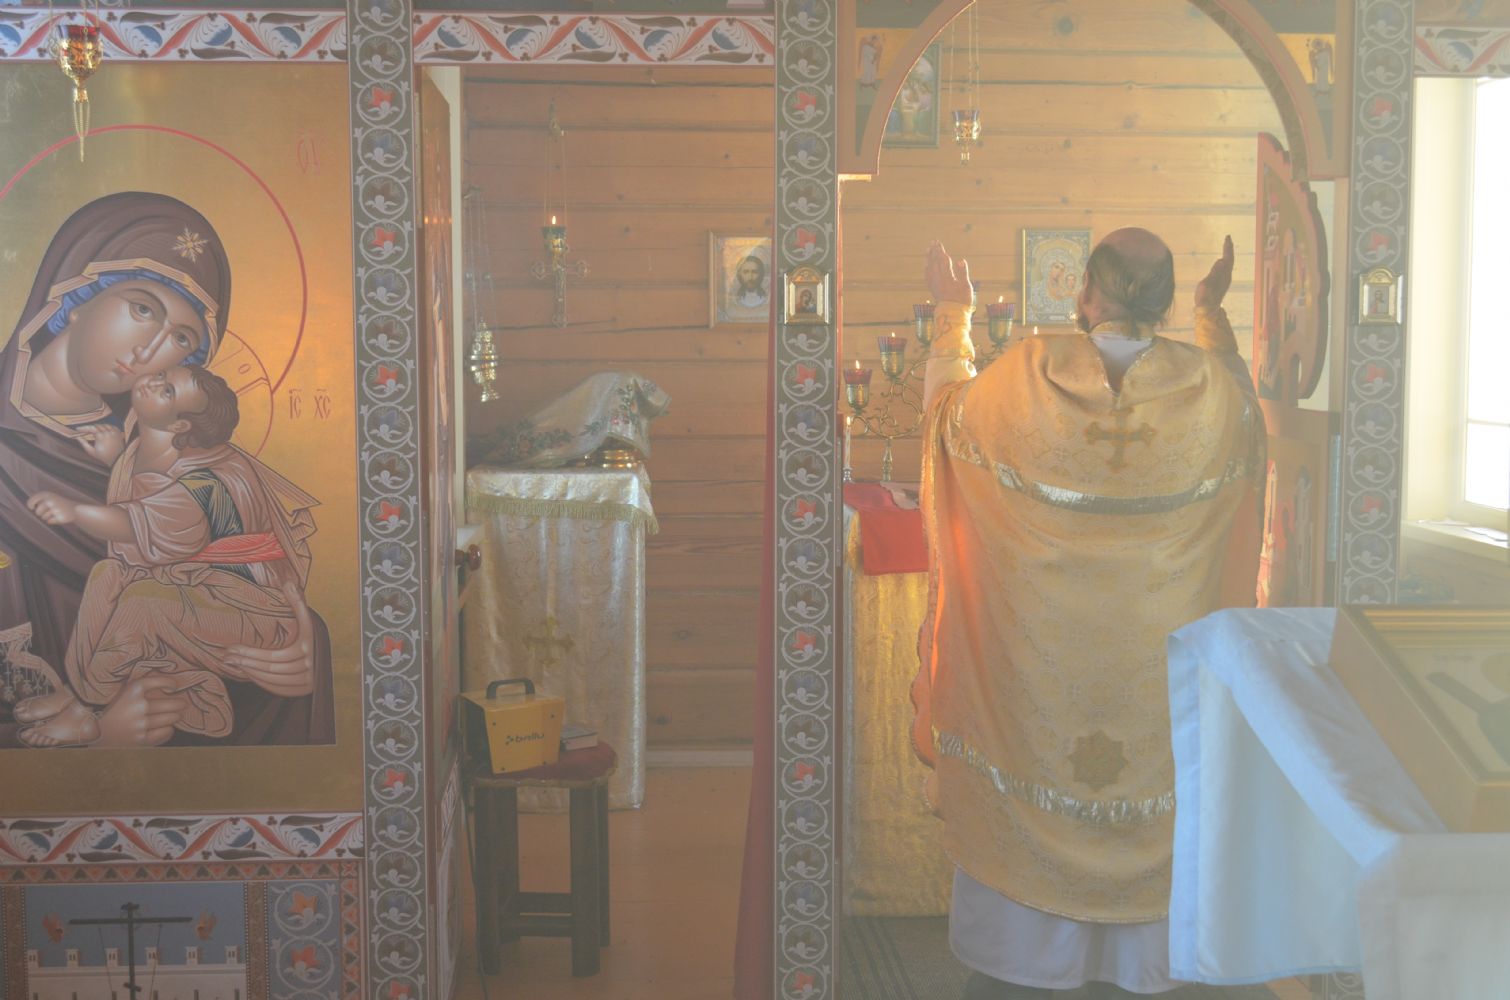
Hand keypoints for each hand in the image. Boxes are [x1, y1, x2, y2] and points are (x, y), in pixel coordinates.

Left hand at [27, 491, 77, 525]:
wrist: (74, 508)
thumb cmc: (57, 503)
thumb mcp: (48, 497)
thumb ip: (36, 500)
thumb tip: (29, 506)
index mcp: (48, 495)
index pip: (34, 499)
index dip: (30, 504)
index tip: (31, 508)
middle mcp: (52, 500)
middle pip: (38, 512)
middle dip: (40, 513)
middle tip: (46, 512)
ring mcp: (57, 508)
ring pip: (43, 517)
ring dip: (46, 517)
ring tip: (54, 513)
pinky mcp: (60, 516)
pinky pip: (49, 521)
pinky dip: (52, 521)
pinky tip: (58, 517)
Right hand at [78, 424, 124, 464]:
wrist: (117, 459)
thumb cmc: (103, 456)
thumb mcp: (91, 451)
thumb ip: (83, 443)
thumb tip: (77, 437)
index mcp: (101, 436)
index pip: (90, 428)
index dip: (83, 428)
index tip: (78, 429)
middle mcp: (108, 432)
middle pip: (97, 426)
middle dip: (90, 428)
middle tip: (84, 431)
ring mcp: (114, 432)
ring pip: (104, 425)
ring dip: (98, 427)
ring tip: (93, 431)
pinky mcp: (119, 433)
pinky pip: (112, 426)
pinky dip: (107, 427)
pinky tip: (103, 430)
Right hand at [94, 674, 188, 746]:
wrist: (97, 734)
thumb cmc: (114, 711)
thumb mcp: (124, 694)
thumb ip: (142, 685)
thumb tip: (164, 675)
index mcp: (131, 692)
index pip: (157, 682)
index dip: (169, 682)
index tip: (175, 686)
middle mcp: (137, 706)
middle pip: (170, 704)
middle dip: (180, 704)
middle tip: (183, 704)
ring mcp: (140, 724)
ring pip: (170, 718)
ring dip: (175, 717)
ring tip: (175, 716)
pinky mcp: (141, 739)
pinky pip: (166, 733)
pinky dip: (169, 730)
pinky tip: (167, 727)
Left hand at [223, 582, 316, 697]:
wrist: (331, 655)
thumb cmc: (312, 634)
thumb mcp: (308, 618)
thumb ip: (298, 602)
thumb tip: (288, 582)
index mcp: (310, 644)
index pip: (277, 654)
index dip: (252, 653)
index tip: (232, 647)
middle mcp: (312, 663)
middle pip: (272, 666)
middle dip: (246, 662)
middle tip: (227, 656)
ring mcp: (310, 678)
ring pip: (274, 678)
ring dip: (251, 672)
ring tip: (233, 664)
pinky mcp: (306, 688)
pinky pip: (280, 688)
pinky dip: (262, 682)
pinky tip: (248, 674)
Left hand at [924, 241, 973, 306]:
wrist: (953, 315)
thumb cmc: (962, 301)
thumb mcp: (966, 287)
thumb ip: (963, 273)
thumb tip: (960, 260)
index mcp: (947, 278)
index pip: (943, 261)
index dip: (941, 251)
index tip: (939, 243)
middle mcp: (938, 280)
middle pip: (935, 262)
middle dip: (934, 251)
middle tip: (934, 241)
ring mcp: (935, 285)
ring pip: (930, 268)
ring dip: (929, 258)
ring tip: (928, 249)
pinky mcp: (934, 290)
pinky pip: (927, 277)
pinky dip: (927, 269)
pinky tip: (926, 265)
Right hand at [1195, 235, 1234, 310]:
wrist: (1207, 311)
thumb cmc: (1205, 297)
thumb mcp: (1207, 283)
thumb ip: (1215, 272)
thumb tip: (1222, 260)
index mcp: (1224, 275)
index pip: (1228, 258)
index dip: (1228, 247)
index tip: (1227, 237)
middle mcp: (1227, 276)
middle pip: (1230, 260)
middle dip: (1229, 249)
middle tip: (1227, 239)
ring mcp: (1225, 280)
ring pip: (1228, 264)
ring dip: (1227, 255)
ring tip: (1225, 248)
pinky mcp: (1221, 284)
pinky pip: (1225, 268)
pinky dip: (1224, 262)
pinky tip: (1221, 262)